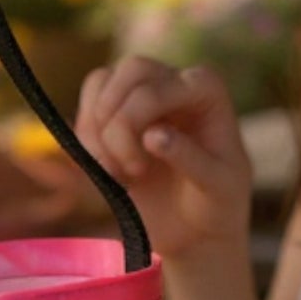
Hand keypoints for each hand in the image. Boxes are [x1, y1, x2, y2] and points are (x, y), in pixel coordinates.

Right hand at [74, 56, 251, 266]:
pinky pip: (87, 106)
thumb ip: (191, 159)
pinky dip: (84, 138)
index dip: (133, 122)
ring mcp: (144, 93)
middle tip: (127, 170)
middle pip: (129, 72)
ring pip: (100, 83)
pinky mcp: (117, 113)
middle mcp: (176, 81)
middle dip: (115, 124)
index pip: (157, 85)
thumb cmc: (215, 204)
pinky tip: (105, 170)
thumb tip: (154, 134)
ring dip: (95, 132)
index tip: (139, 170)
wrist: (196, 227)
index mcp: (206, 90)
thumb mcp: (217, 187)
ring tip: (117, 174)